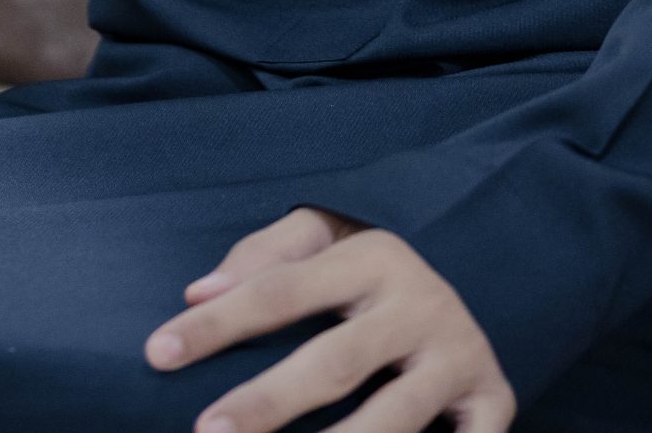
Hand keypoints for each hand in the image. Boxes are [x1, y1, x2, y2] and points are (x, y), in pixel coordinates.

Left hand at [144, 201, 516, 431]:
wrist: (494, 270)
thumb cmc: (373, 272)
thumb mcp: (328, 237)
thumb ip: (264, 255)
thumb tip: (196, 291)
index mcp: (374, 256)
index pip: (282, 290)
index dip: (219, 323)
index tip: (157, 353)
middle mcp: (419, 303)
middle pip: (332, 363)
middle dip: (266, 403)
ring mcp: (458, 357)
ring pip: (391, 421)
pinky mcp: (493, 402)